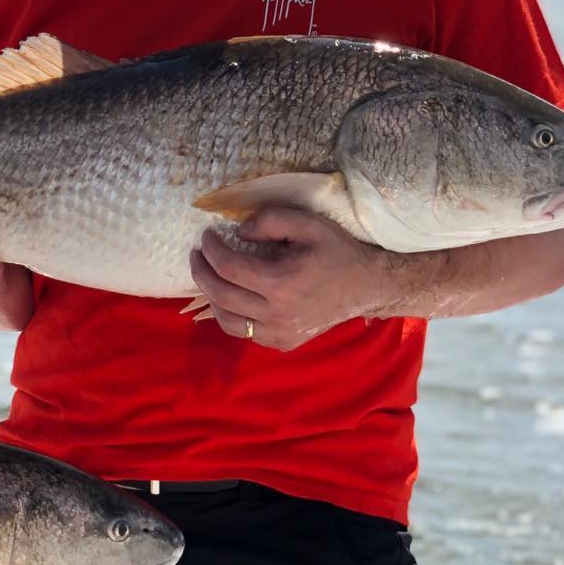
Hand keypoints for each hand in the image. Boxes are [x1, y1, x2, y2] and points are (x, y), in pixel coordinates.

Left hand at [189, 207, 391, 350]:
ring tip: (209, 277)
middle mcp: (277, 314)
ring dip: (211, 297)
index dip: (211, 250)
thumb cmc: (337, 252)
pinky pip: (244, 333)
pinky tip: (231, 297)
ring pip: (227, 321)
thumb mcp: (307, 224)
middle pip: (221, 296)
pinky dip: (230, 315)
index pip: (229, 268)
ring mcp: (279, 333)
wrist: (366, 286)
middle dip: (202, 272)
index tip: (207, 235)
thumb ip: (269, 221)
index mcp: (282, 283)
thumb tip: (237, 233)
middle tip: (197, 255)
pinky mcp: (283, 343)